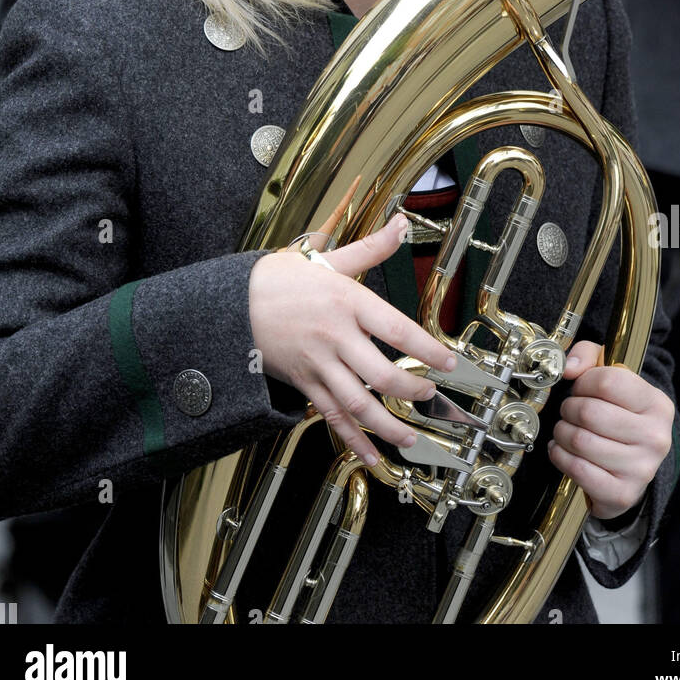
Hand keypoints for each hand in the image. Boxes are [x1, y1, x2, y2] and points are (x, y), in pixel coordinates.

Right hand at [248, 213, 457, 466]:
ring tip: (411, 436)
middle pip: (381, 374)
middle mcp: (335, 336)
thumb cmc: (280, 279)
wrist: (231, 303)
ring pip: (358, 403)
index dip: (427, 348)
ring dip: (388, 425)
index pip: (396, 329)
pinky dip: (353, 439)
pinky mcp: (303, 382)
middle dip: (412, 390)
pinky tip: (371, 454)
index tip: (448, 362)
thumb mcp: (327, 259)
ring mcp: (318, 364)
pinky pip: (332, 415)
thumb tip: (401, 225)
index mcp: (346, 302)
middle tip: (430, 394)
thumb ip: (370, 247)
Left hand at [548, 340, 673, 520]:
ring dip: (562, 433)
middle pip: (589, 412)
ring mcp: (642, 469)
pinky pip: (577, 469)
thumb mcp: (611, 376)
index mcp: (657, 404)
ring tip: (566, 431)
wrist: (632, 467)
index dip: (583, 382)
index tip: (581, 389)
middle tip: (570, 412)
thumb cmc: (618, 415)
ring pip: (580, 441)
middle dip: (568, 409)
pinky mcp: (623, 494)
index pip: (607, 381)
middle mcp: (655, 437)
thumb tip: (568, 367)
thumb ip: (588, 355)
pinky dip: (560, 457)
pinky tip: (563, 451)